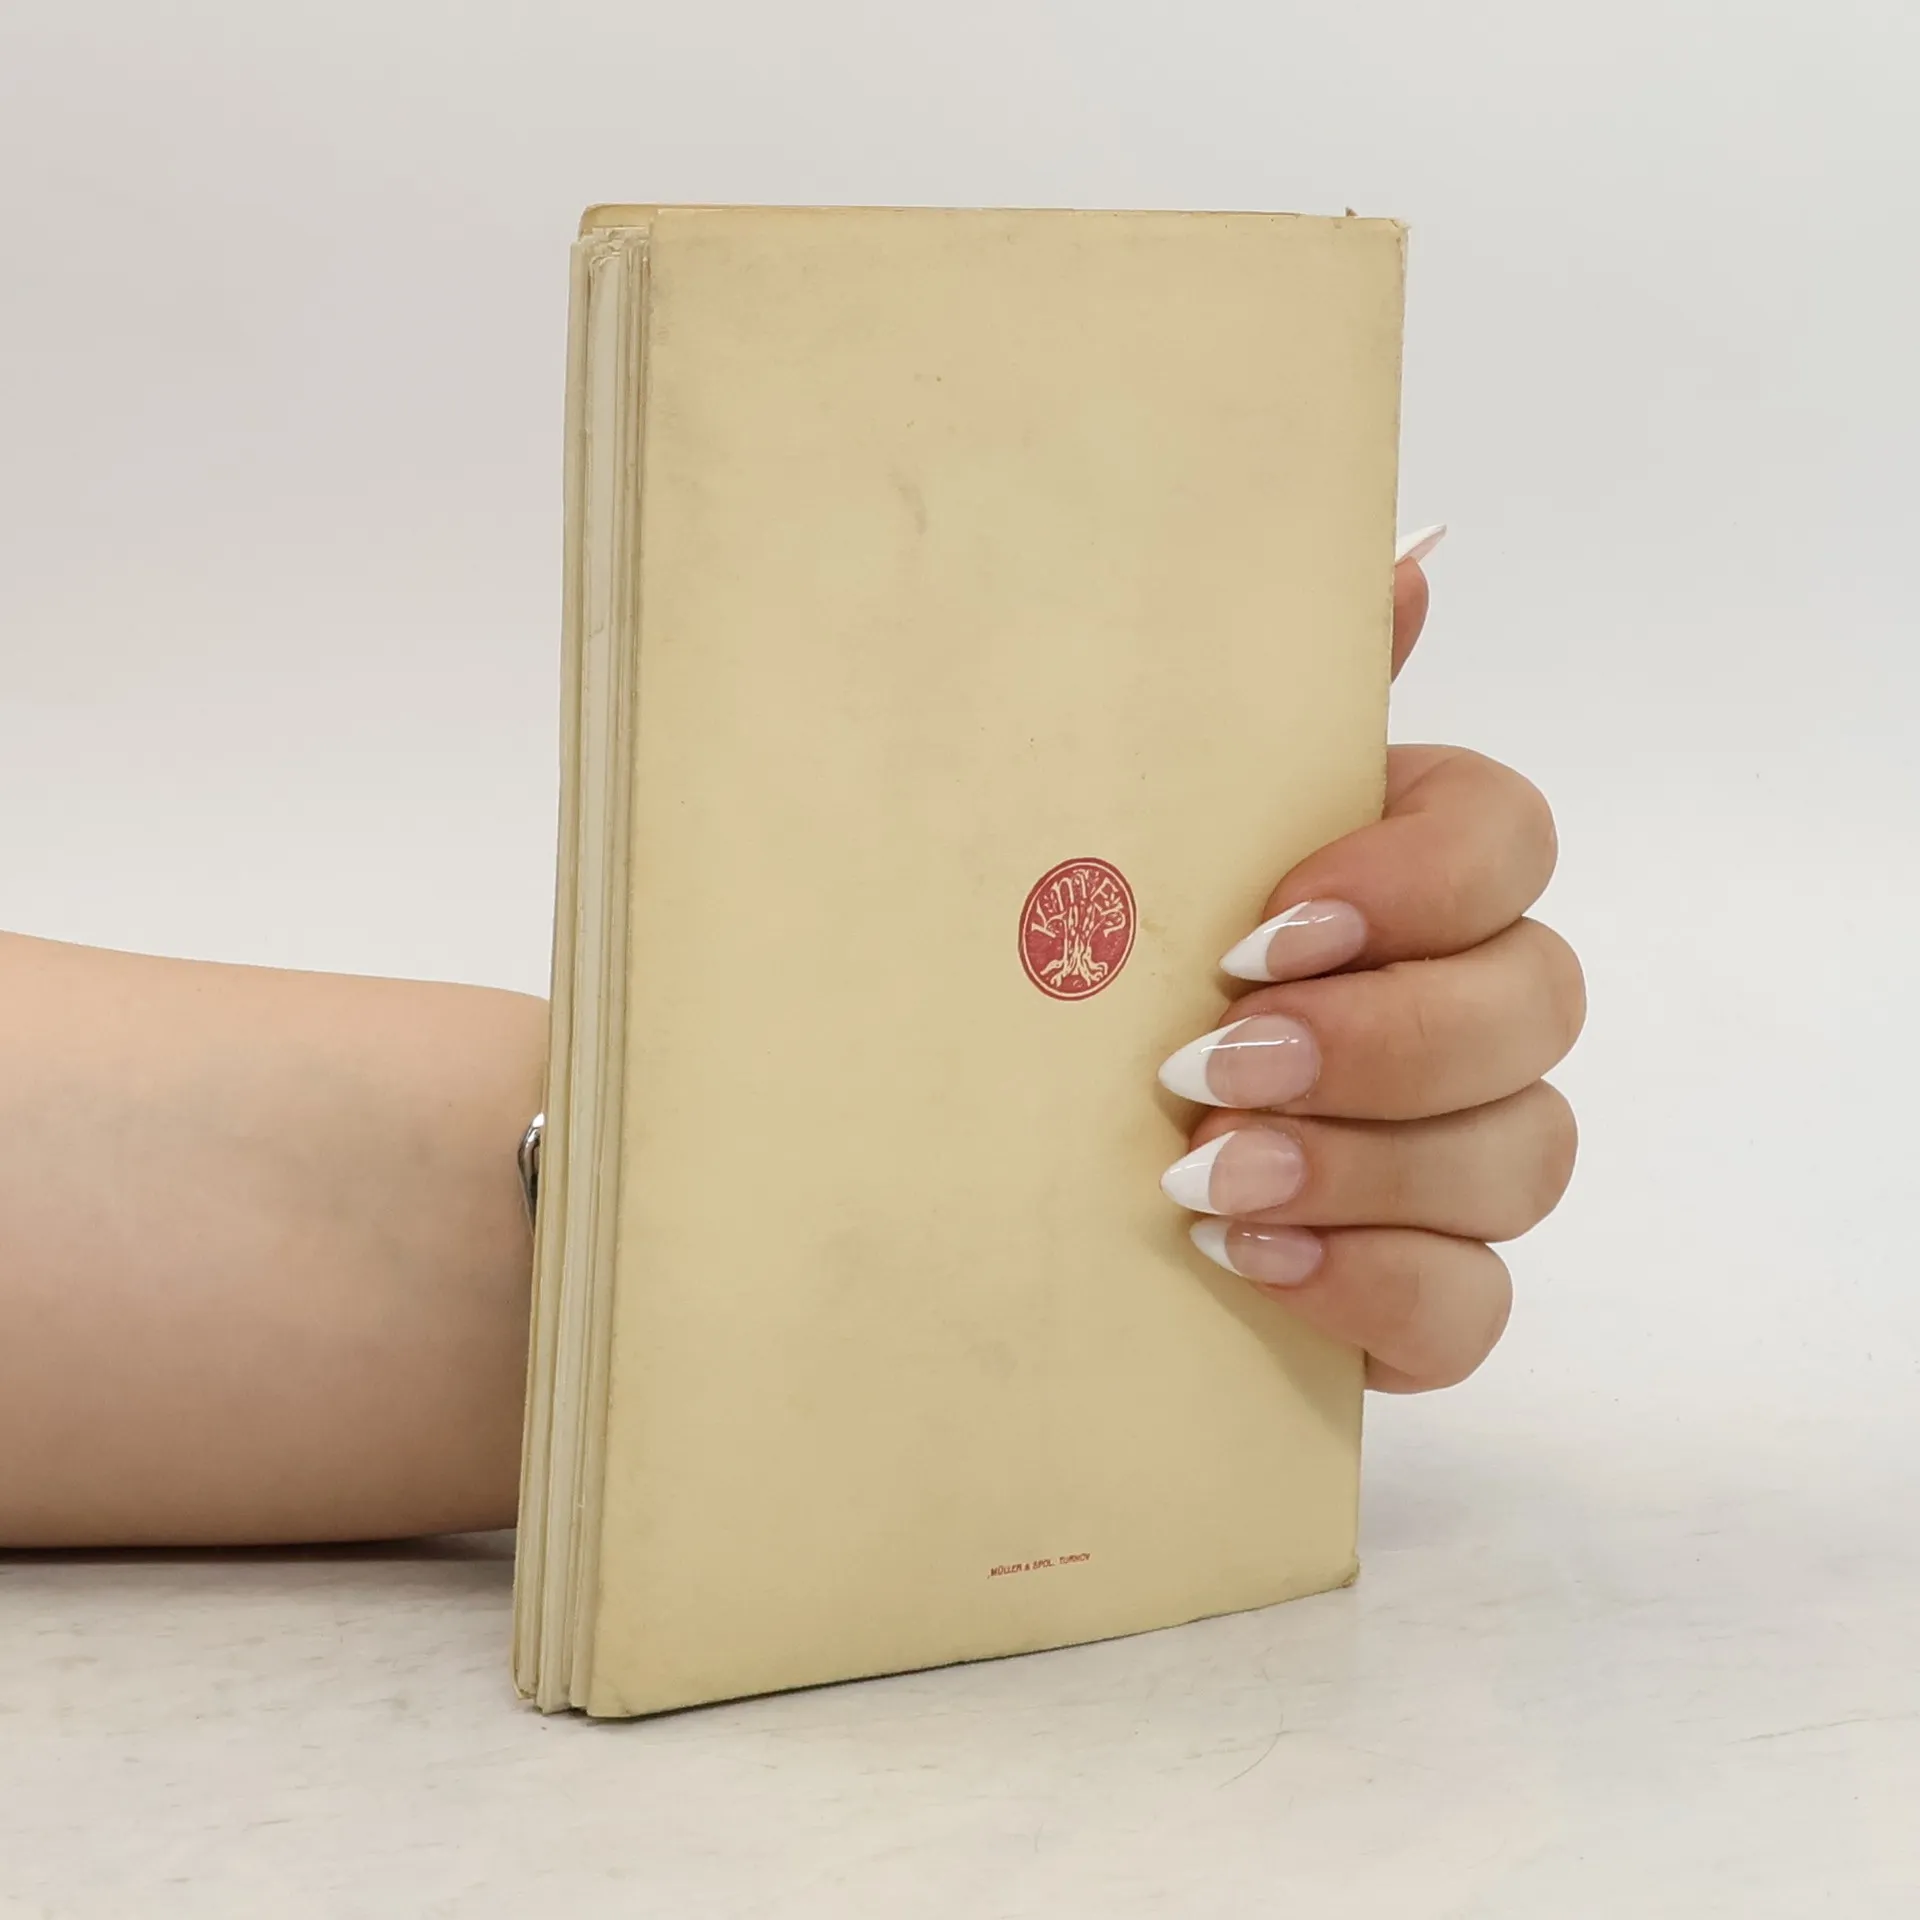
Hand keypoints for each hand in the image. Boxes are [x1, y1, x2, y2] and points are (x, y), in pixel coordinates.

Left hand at [1154, 529, 1582, 1391]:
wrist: (1018, 1141)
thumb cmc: (1096, 955)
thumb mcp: (1149, 823)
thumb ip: (1273, 705)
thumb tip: (1408, 555)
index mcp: (1407, 873)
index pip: (1507, 843)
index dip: (1413, 884)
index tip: (1261, 928)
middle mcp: (1467, 1003)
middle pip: (1536, 1003)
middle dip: (1380, 1039)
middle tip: (1214, 1060)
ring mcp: (1461, 1153)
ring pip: (1523, 1155)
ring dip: (1366, 1166)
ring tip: (1201, 1174)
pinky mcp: (1427, 1285)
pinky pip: (1478, 1303)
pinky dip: (1379, 1289)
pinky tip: (1253, 1261)